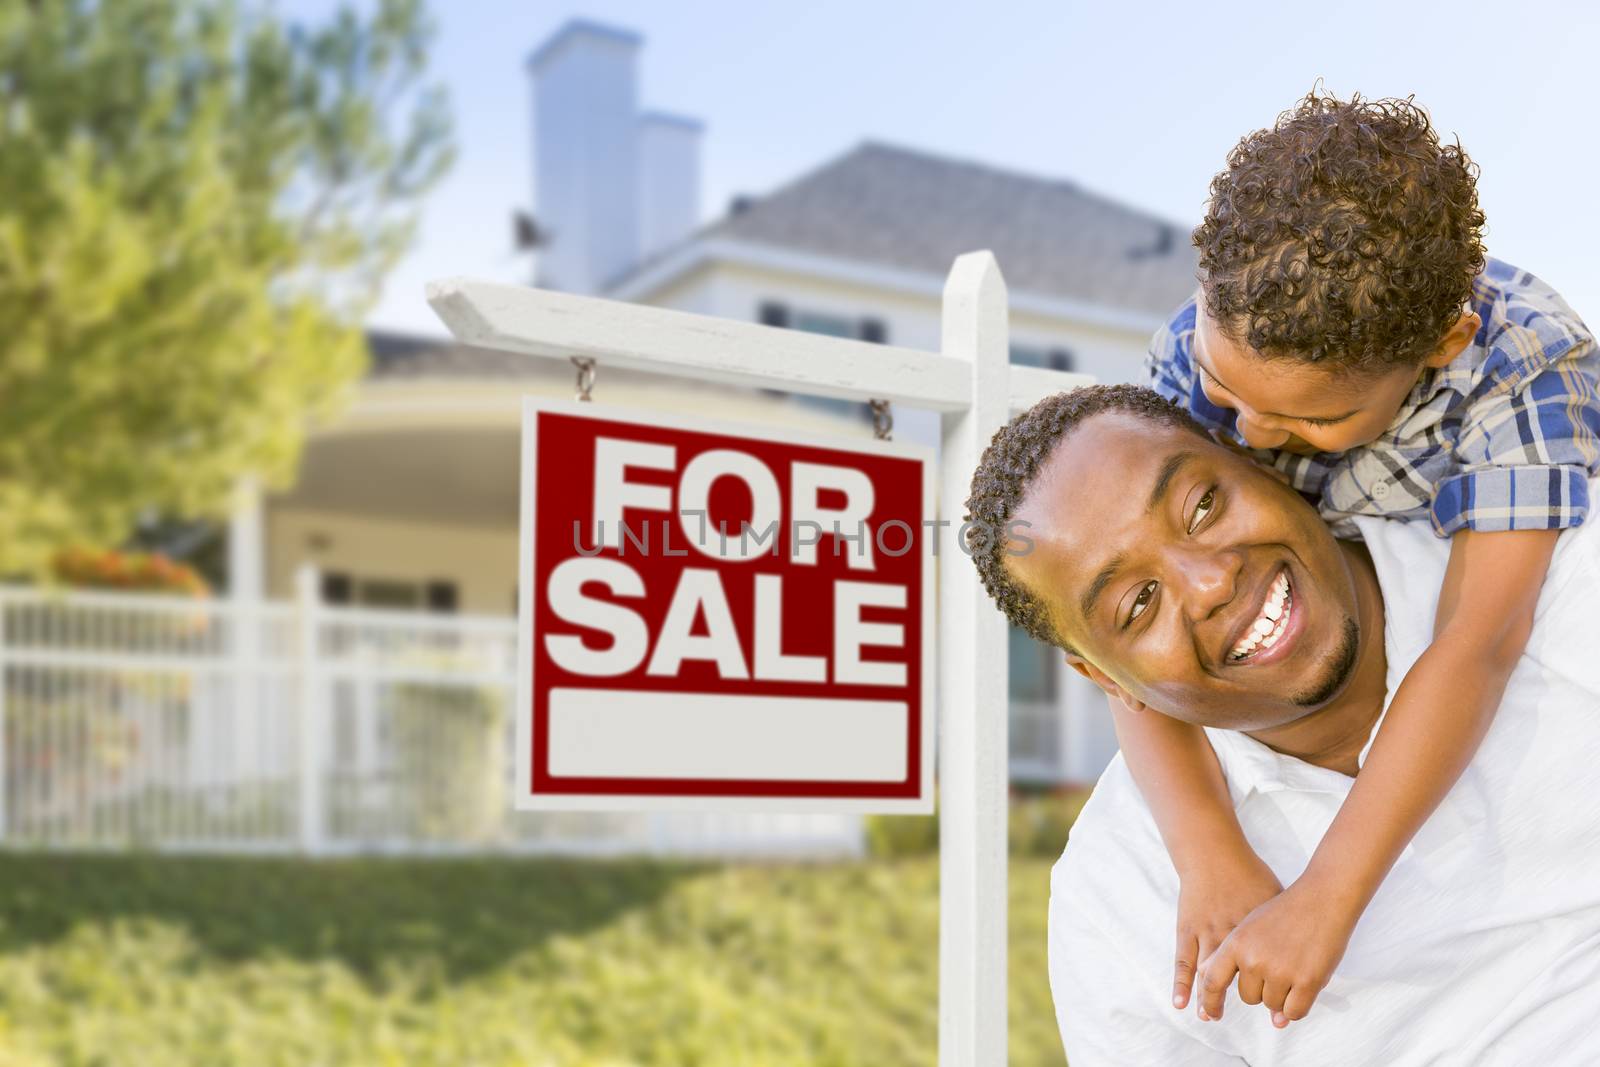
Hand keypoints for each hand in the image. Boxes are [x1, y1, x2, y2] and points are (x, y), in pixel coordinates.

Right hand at [1171, 851, 1281, 1012]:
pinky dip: (1182, 984)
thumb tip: (1303, 942)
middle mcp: (1233, 938)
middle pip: (1243, 981)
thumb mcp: (1276, 898)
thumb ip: (1285, 924)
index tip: (1280, 1013)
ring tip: (1212, 1016)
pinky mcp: (1188, 930)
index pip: (1272, 973)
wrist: (1215, 854)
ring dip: (1211, 1000)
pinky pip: (1184, 962)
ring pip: (1211, 978)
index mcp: (1259, 934)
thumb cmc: (1250, 874)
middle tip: (1257, 1016)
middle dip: (1248, 1001)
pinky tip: (1181, 1003)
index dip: (1277, 998)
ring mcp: (1208, 934)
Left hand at [1195, 877, 1358, 1027]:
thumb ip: (1239, 960)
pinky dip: (1298, 1007)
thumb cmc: (1286, 912)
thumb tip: (1235, 993)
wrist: (1322, 897)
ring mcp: (1280, 971)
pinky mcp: (1307, 981)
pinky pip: (1294, 1012)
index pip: (1212, 981)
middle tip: (1279, 965)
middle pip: (1248, 998)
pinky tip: (1304, 986)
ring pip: (1272, 1006)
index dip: (1210, 1002)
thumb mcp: (1251, 927)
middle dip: (1262, 989)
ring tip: (1294, 966)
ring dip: (1282, 995)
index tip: (1212, 1015)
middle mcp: (1253, 959)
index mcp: (1236, 943)